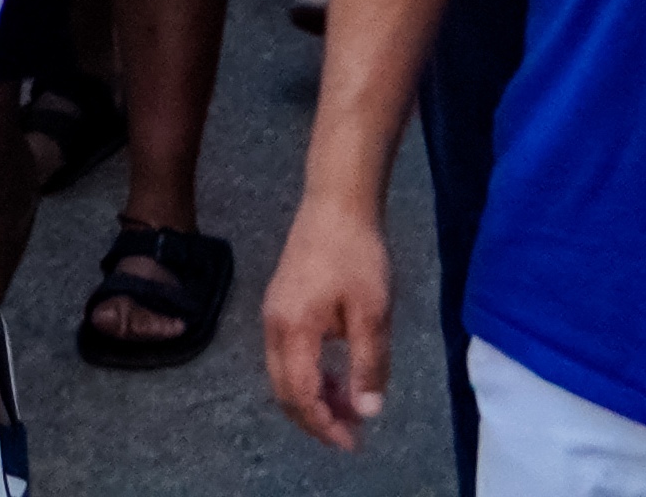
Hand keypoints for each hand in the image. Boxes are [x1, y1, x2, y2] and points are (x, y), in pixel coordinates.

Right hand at [260, 202, 397, 449]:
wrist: (336, 203)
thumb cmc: (356, 255)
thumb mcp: (372, 313)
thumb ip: (368, 365)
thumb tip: (366, 412)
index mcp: (292, 329)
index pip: (300, 394)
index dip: (324, 425)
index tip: (353, 442)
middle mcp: (273, 326)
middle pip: (283, 390)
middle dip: (316, 418)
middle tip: (352, 434)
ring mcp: (273, 313)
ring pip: (283, 373)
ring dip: (313, 398)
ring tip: (349, 407)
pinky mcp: (281, 304)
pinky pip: (286, 355)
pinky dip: (309, 376)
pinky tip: (336, 374)